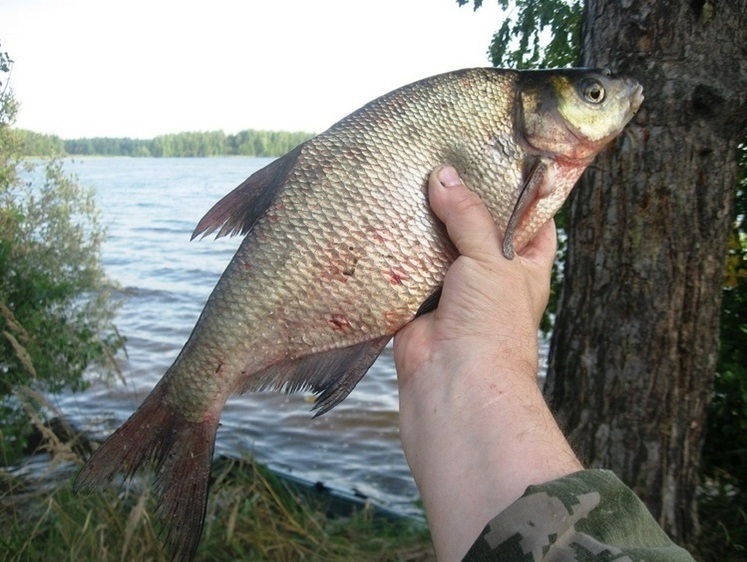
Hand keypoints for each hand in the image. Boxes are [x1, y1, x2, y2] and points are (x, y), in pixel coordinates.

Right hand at [394, 166, 581, 561]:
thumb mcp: (490, 260)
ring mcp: (450, 291)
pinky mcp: (416, 304)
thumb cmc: (491, 324)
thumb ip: (468, 216)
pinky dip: (395, 251)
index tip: (500, 157)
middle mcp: (488, 276)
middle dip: (460, 201)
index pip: (530, 222)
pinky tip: (383, 217)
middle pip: (474, 228)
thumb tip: (443, 176)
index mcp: (522, 267)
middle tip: (441, 159)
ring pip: (437, 248)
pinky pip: (405, 270)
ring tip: (407, 178)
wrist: (453, 385)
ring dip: (423, 224)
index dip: (519, 193)